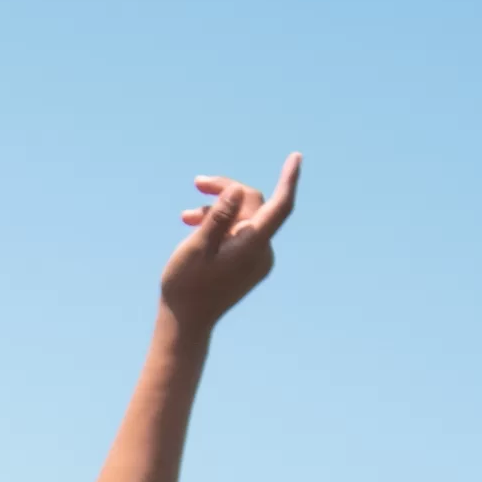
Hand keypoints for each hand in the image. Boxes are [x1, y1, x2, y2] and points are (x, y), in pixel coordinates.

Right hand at [159, 153, 300, 331]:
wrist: (185, 324)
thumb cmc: (186, 286)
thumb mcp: (196, 246)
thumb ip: (219, 217)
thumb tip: (237, 190)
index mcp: (252, 246)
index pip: (280, 206)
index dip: (289, 179)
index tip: (295, 157)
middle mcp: (261, 253)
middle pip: (253, 206)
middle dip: (226, 192)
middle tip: (198, 183)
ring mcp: (256, 261)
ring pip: (243, 219)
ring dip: (217, 212)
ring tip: (186, 217)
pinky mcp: (248, 266)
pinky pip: (240, 234)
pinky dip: (221, 227)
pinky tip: (196, 226)